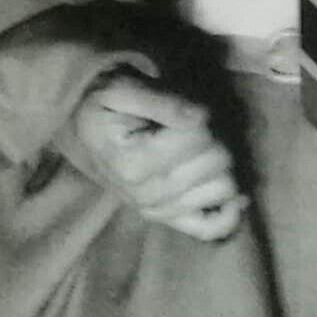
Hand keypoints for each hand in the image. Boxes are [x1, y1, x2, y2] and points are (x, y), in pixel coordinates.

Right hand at [67, 71, 245, 240]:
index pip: (199, 136)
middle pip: (217, 161)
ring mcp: (159, 211)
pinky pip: (213, 227)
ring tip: (196, 150)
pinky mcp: (170, 219)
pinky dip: (229, 211)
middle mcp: (146, 195)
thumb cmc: (104, 105)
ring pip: (225, 187)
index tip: (178, 109)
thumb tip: (201, 117)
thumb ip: (160, 100)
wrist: (85, 128)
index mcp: (132, 164)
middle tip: (188, 127)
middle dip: (212, 136)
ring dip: (219, 163)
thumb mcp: (121, 89)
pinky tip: (231, 193)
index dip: (198, 114)